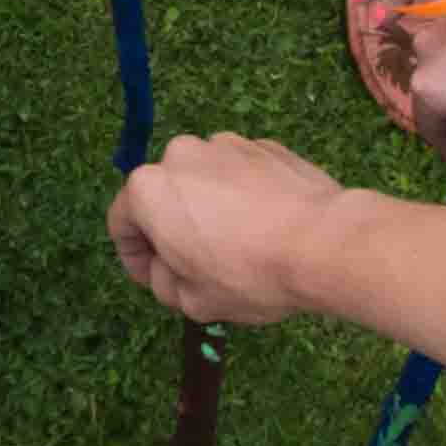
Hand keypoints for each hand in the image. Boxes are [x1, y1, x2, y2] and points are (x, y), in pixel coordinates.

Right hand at [107, 134, 360, 328]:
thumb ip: (162, 283)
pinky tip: (268, 228)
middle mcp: (182, 154)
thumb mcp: (191, 301)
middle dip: (174, 231)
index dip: (133, 258)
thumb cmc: (248, 273)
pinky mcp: (268, 146)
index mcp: (149, 188)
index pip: (121, 223)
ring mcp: (228, 144)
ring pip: (205, 183)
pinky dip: (245, 197)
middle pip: (165, 197)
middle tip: (198, 266)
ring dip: (211, 210)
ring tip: (241, 246)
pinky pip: (243, 175)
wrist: (324, 242)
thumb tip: (166, 269)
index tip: (154, 279)